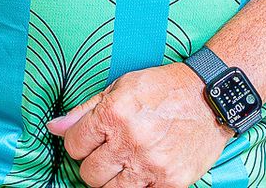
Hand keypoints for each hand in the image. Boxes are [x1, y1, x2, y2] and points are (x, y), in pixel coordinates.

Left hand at [49, 62, 231, 187]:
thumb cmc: (165, 89)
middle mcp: (130, 140)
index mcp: (115, 113)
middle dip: (95, 164)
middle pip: (89, 173)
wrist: (211, 98)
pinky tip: (145, 169)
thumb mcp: (122, 87)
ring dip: (115, 178)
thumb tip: (54, 127)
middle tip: (111, 152)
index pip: (74, 145)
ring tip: (128, 161)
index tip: (93, 139)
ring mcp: (151, 164)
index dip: (80, 142)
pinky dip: (139, 185)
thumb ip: (85, 110)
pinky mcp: (170, 181)